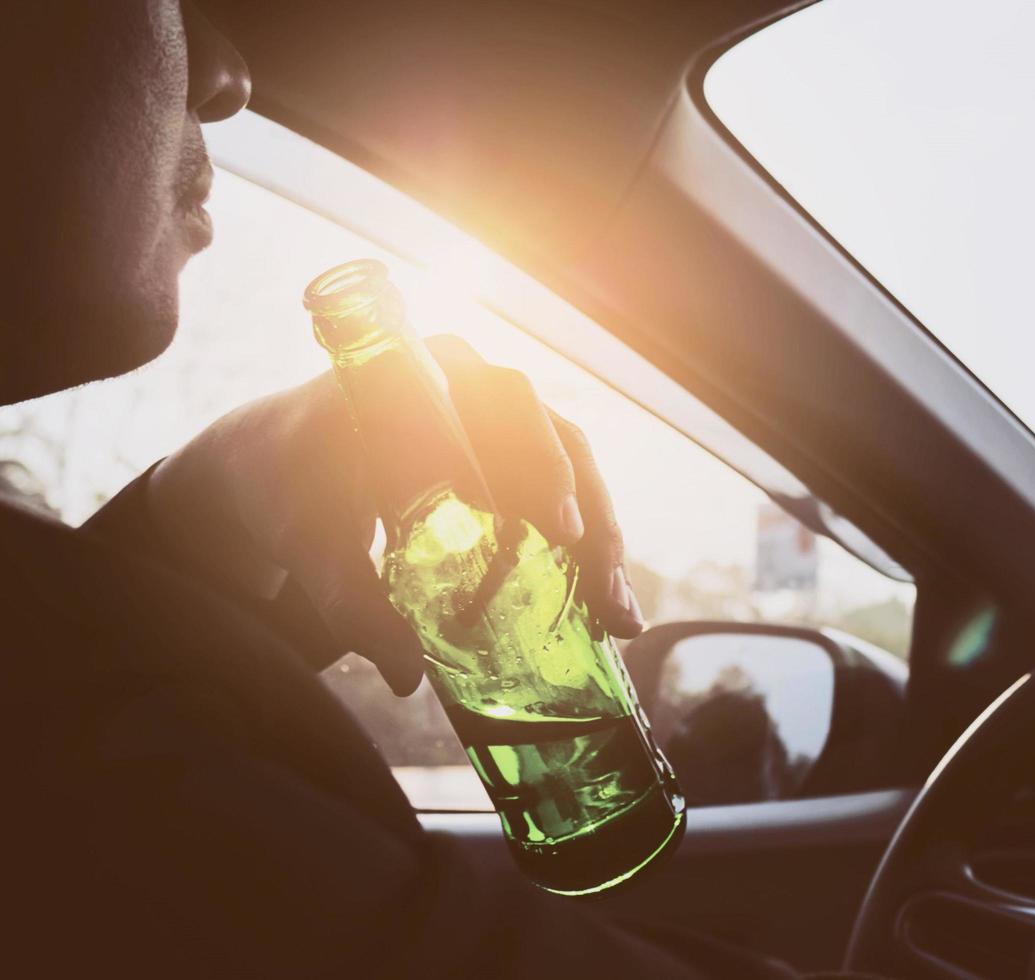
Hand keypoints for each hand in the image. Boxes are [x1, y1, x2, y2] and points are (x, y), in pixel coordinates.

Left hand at [147, 335, 643, 694]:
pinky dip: (588, 545)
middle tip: (598, 588)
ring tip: (617, 615)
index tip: (558, 531)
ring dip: (602, 537)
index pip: (501, 407)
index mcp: (420, 373)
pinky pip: (567, 488)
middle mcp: (471, 379)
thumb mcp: (306, 545)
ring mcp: (501, 414)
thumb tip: (407, 673)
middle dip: (589, 514)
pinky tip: (605, 605)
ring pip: (575, 464)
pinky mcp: (516, 451)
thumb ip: (350, 603)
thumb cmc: (286, 489)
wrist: (276, 463)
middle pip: (555, 435)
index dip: (541, 464)